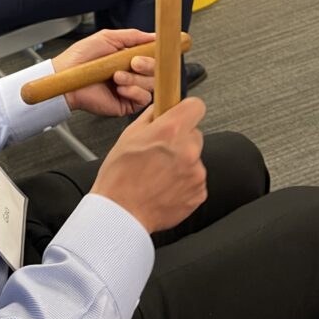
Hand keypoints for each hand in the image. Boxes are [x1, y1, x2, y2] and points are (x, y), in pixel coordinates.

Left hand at [53, 28, 155, 116]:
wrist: (66, 75)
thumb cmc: (81, 57)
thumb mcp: (107, 37)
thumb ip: (133, 36)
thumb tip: (155, 36)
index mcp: (130, 57)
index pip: (155, 56)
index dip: (157, 53)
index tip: (157, 49)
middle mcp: (133, 73)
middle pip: (158, 71)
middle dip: (149, 65)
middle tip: (134, 62)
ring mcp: (131, 89)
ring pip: (152, 84)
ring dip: (135, 79)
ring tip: (117, 75)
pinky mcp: (127, 104)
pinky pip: (144, 98)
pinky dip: (134, 91)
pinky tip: (120, 88)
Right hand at [91, 97, 207, 232]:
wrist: (122, 212)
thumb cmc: (120, 177)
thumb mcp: (129, 135)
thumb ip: (150, 118)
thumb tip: (159, 109)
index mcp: (170, 131)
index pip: (196, 106)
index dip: (187, 109)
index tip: (182, 114)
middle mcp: (187, 150)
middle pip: (195, 134)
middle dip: (181, 139)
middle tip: (161, 150)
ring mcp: (196, 173)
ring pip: (194, 158)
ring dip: (182, 162)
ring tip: (159, 172)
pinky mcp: (199, 192)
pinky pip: (195, 179)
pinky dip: (183, 181)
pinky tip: (165, 185)